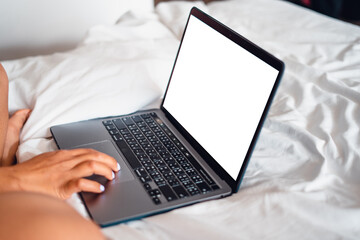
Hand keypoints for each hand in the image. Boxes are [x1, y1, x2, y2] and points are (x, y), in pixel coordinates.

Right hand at [0, 149, 119, 198]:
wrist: (16, 181)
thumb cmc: (31, 172)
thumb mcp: (49, 159)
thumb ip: (64, 159)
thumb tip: (78, 162)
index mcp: (64, 154)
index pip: (89, 151)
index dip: (103, 155)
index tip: (111, 160)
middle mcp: (66, 161)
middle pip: (94, 156)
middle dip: (109, 161)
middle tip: (116, 168)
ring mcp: (64, 173)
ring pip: (91, 166)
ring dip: (105, 170)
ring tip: (111, 177)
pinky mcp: (61, 186)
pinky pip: (81, 183)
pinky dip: (93, 185)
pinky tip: (99, 188)